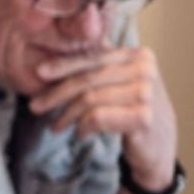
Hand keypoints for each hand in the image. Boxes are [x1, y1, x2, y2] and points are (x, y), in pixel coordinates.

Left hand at [30, 46, 176, 189]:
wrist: (158, 145)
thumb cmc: (132, 110)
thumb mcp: (118, 82)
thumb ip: (98, 65)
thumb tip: (58, 48)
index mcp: (137, 54)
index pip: (92, 57)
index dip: (63, 65)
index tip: (38, 73)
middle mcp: (145, 69)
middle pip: (88, 78)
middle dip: (57, 93)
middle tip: (35, 106)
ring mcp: (146, 92)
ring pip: (90, 99)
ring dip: (66, 115)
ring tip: (55, 126)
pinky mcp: (144, 117)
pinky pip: (98, 117)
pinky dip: (83, 126)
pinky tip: (78, 133)